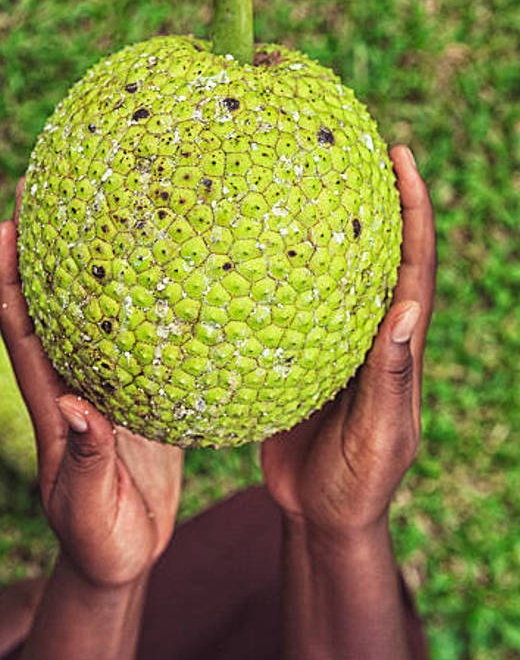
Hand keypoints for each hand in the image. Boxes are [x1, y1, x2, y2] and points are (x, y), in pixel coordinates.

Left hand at [0, 180, 182, 588]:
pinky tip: (172, 276)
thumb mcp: (88, 510)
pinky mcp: (136, 397)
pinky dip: (145, 304)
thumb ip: (84, 462)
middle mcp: (73, 381)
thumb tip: (76, 411)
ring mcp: (104, 385)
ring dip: (95, 265)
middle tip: (56, 189)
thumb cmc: (99, 540)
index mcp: (51, 401)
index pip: (20, 327)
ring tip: (114, 213)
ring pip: (93, 313)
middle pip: (51, 300)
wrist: (123, 556)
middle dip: (45, 246)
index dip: (9, 275)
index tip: (8, 221)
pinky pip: (136, 340)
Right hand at [261, 145, 435, 539]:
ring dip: (324, 227)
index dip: (414, 210)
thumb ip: (391, 379)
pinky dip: (276, 272)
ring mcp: (334, 342)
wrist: (322, 516)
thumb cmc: (360, 485)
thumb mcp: (380, 437)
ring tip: (298, 179)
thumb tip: (408, 310)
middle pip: (378, 252)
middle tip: (351, 144)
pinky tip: (245, 249)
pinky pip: (290, 303)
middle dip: (373, 197)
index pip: (414, 265)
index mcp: (399, 347)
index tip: (403, 156)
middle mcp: (370, 333)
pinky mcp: (299, 356)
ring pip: (333, 272)